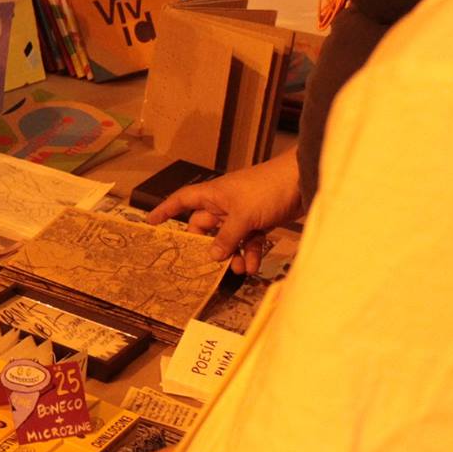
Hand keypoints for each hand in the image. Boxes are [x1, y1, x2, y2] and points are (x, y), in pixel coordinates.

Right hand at [147, 152, 302, 274]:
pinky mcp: (260, 221)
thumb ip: (227, 238)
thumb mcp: (244, 216)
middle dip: (206, 246)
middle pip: (205, 227)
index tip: (151, 223)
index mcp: (213, 195)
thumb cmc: (266, 190)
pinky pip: (248, 241)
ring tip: (237, 270)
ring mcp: (243, 214)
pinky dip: (249, 253)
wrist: (302, 181)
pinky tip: (252, 267)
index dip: (166, 210)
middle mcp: (224, 204)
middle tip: (206, 264)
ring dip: (231, 255)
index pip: (182, 201)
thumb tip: (212, 256)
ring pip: (228, 238)